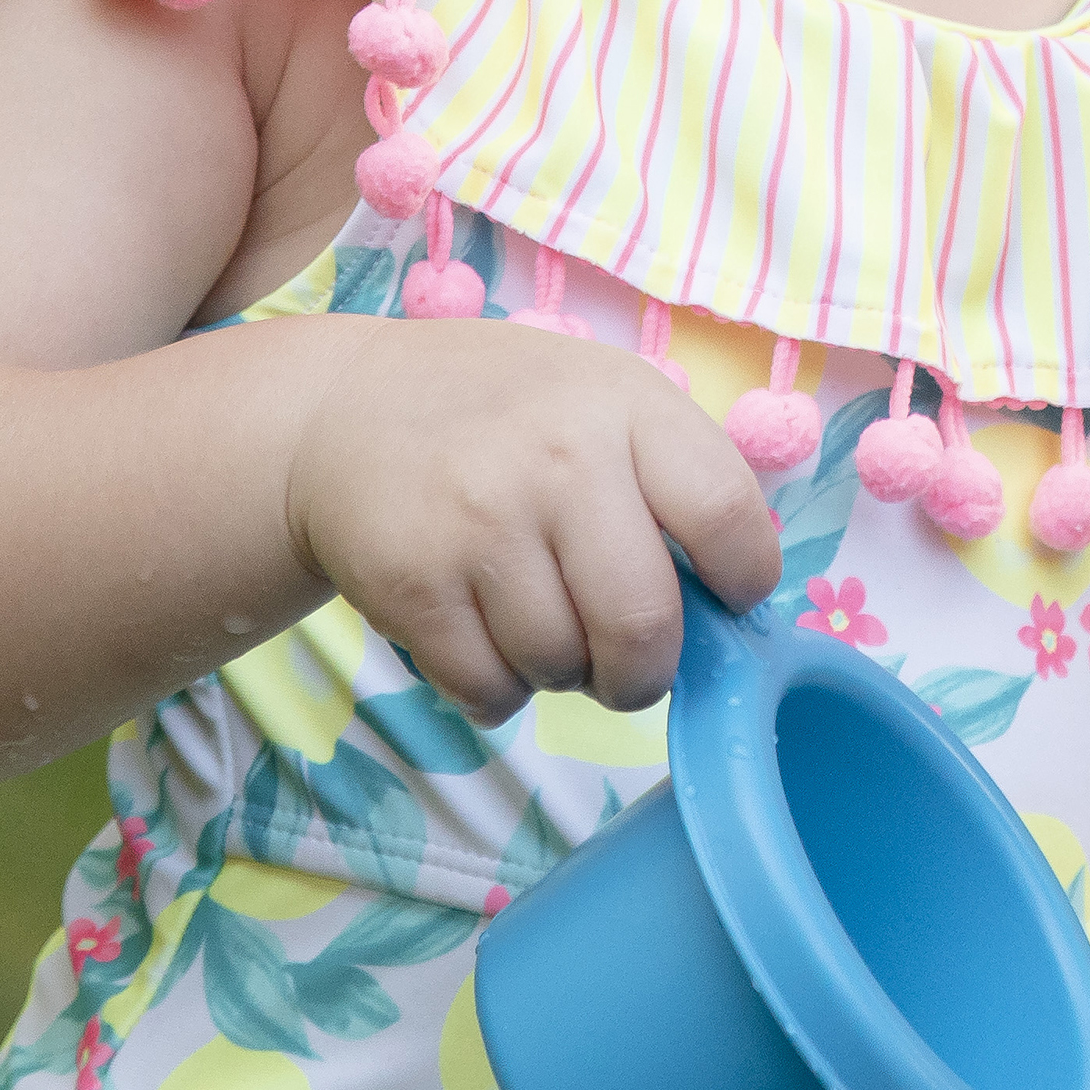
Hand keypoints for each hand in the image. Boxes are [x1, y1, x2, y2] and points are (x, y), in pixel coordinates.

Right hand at [282, 323, 785, 727]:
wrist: (345, 412)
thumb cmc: (508, 415)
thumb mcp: (604, 399)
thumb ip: (673, 479)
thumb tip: (734, 606)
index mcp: (627, 406)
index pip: (726, 514)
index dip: (744, 579)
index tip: (728, 597)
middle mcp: (560, 459)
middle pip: (644, 625)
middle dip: (646, 672)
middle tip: (629, 664)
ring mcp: (482, 522)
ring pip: (562, 667)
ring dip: (562, 672)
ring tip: (539, 620)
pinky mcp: (413, 583)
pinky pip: (488, 691)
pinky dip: (498, 690)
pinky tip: (484, 636)